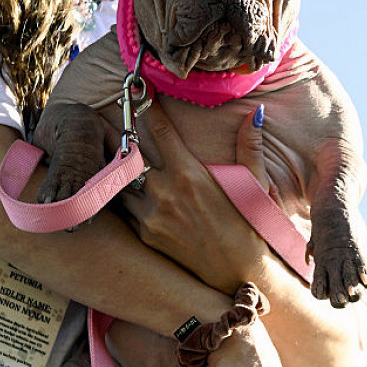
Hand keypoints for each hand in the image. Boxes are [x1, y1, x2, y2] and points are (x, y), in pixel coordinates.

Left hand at [119, 100, 269, 292]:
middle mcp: (165, 192)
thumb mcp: (255, 183)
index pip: (158, 129)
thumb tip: (255, 113)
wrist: (239, 275)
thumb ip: (250, 146)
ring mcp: (151, 216)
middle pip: (129, 152)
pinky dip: (121, 196)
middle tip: (113, 121)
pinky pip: (124, 209)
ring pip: (120, 181)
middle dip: (122, 135)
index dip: (146, 107)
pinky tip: (118, 187)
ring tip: (111, 154)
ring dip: (117, 167)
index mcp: (189, 173)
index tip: (139, 92)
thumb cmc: (250, 226)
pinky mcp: (145, 236)